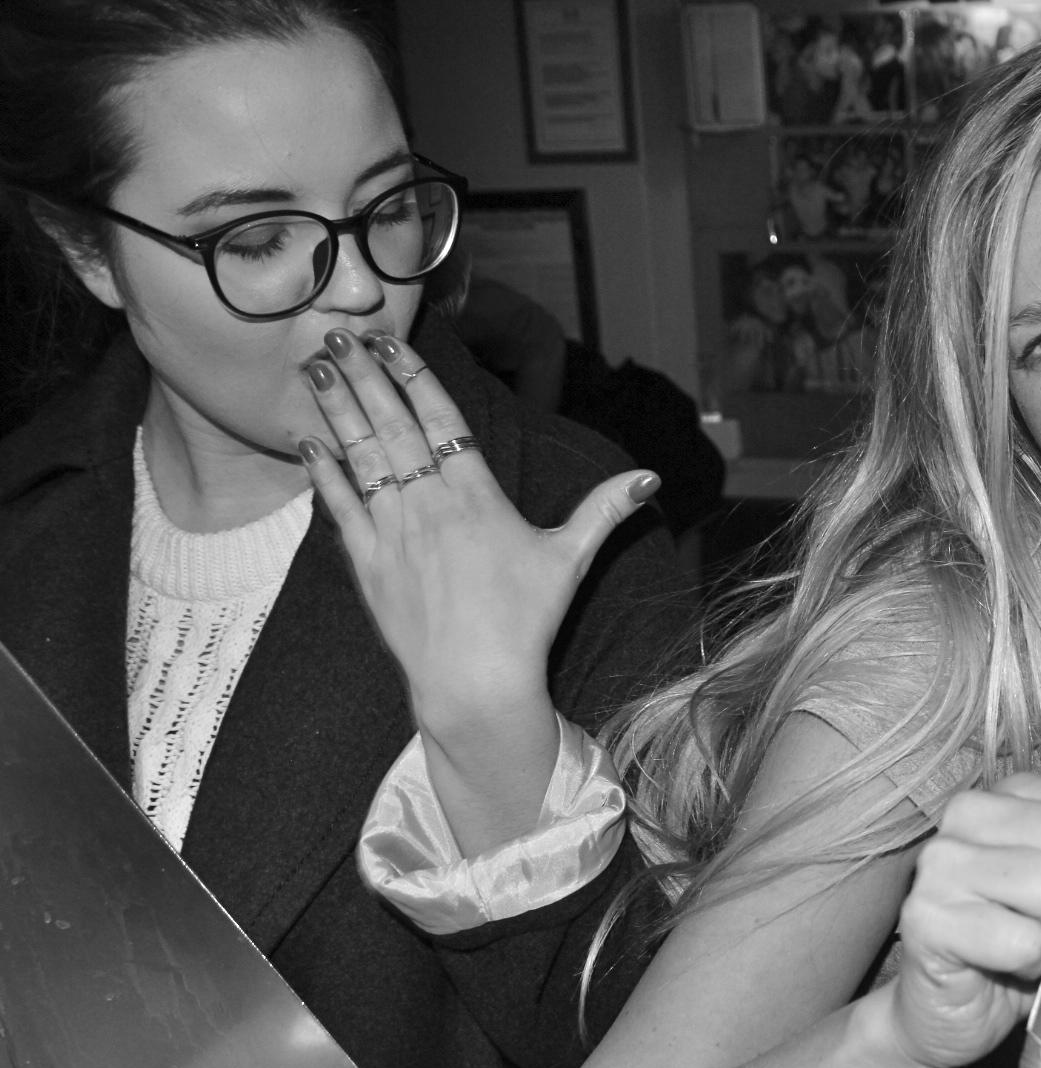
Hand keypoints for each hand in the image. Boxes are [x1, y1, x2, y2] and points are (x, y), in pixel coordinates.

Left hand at [296, 326, 656, 735]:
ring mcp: (393, 532)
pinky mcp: (368, 564)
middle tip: (337, 330)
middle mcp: (429, 504)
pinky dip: (323, 471)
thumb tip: (650, 477)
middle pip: (392, 425)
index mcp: (477, 496)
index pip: (441, 419)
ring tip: (315, 363)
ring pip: (361, 455)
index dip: (414, 376)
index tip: (391, 342)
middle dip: (363, 374)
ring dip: (338, 406)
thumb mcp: (571, 559)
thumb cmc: (526, 621)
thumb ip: (604, 510)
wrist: (475, 681)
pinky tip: (307, 438)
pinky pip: (340, 506)